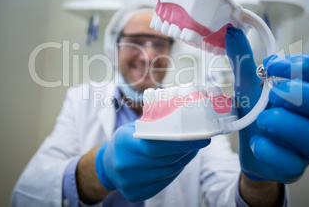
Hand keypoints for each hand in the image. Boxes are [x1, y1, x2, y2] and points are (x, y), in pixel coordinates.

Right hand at [95, 122, 209, 201]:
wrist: (107, 166)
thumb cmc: (124, 142)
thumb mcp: (132, 128)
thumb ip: (154, 125)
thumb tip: (181, 115)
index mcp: (124, 144)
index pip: (157, 145)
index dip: (180, 141)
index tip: (200, 137)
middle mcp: (126, 166)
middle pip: (166, 159)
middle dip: (186, 148)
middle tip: (200, 139)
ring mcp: (131, 183)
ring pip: (169, 171)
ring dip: (184, 158)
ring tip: (193, 147)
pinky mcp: (137, 194)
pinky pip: (165, 181)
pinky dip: (177, 169)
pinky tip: (182, 159)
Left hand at [225, 27, 308, 182]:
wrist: (248, 141)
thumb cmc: (257, 108)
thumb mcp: (250, 82)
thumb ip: (244, 58)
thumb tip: (232, 31)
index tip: (273, 65)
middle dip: (306, 96)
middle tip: (274, 93)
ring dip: (287, 124)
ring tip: (262, 118)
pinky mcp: (296, 169)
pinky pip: (294, 166)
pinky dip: (271, 151)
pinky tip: (257, 141)